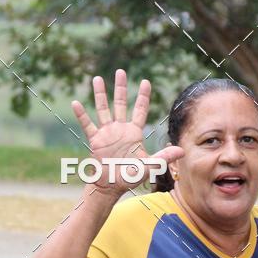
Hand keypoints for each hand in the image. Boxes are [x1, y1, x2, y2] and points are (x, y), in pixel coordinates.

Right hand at [71, 69, 183, 195]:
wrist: (112, 186)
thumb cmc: (131, 177)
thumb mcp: (149, 166)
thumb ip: (164, 157)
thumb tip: (182, 151)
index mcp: (134, 133)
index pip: (140, 110)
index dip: (143, 96)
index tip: (146, 81)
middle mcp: (120, 130)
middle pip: (121, 104)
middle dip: (121, 88)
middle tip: (120, 71)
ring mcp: (107, 133)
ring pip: (103, 109)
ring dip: (100, 94)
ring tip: (97, 78)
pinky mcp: (95, 140)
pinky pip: (87, 124)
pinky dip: (81, 115)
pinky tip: (75, 103)